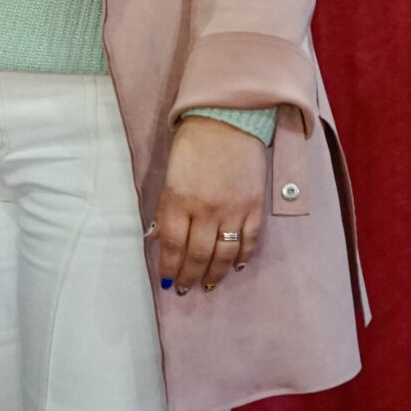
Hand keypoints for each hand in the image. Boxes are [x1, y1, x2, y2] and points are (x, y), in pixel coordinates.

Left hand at [151, 115, 268, 292]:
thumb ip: (165, 209)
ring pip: (225, 254)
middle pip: (198, 254)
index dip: (169, 267)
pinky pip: (250, 240)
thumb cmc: (193, 145)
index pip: (173, 245)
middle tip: (184, 290)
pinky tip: (237, 267)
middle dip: (189, 276)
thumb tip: (156, 238)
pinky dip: (244, 257)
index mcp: (179, 200)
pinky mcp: (255, 206)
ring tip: (208, 285)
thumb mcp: (169, 175)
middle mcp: (206, 210)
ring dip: (215, 274)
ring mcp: (233, 210)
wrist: (228, 121)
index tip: (166, 281)